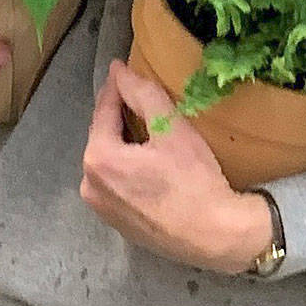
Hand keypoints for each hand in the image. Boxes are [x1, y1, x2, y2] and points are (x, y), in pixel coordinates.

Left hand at [79, 61, 272, 273]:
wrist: (215, 236)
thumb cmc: (194, 180)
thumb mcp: (172, 128)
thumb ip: (142, 94)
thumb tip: (117, 70)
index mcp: (98, 159)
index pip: (103, 111)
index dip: (115, 88)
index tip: (122, 69)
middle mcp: (90, 186)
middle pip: (103, 137)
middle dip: (118, 116)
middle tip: (137, 99)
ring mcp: (101, 209)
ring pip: (109, 161)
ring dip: (122, 143)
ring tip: (144, 129)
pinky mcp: (116, 224)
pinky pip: (116, 184)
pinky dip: (127, 168)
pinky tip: (148, 163)